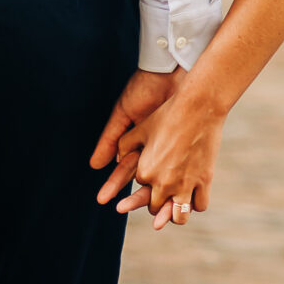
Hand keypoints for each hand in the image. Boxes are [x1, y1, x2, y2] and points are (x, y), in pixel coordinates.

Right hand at [90, 67, 178, 207]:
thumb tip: (96, 165)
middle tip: (123, 211)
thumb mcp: (124, 113)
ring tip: (153, 214)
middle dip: (134, 197)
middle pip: (143, 180)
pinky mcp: (187, 146)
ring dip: (158, 196)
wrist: (172, 70)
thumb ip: (111, 138)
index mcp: (138, 143)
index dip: (114, 184)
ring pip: (163, 179)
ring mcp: (170, 149)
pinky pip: (184, 169)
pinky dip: (181, 183)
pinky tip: (177, 197)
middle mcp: (154, 150)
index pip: (124, 169)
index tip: (103, 199)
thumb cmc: (146, 88)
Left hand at [117, 76, 225, 229]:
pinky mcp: (204, 181)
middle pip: (154, 208)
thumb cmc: (167, 114)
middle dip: (155, 202)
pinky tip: (192, 196)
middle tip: (159, 192)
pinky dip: (195, 203)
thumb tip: (117, 158)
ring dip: (173, 214)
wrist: (198, 105)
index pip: (139, 191)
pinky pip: (199, 206)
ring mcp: (185, 185)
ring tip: (174, 206)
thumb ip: (124, 145)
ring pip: (177, 217)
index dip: (144, 183)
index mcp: (145, 172)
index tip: (149, 175)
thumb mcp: (141, 128)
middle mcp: (163, 184)